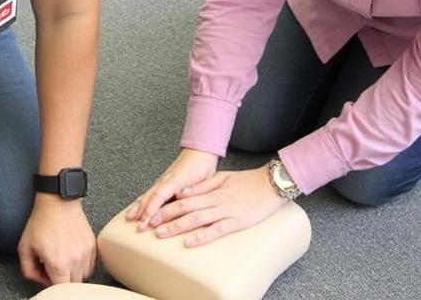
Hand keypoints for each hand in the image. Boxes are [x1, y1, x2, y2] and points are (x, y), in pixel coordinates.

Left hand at [18, 196, 95, 285]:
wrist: (58, 202)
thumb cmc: (42, 221)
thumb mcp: (24, 247)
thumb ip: (28, 270)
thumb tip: (39, 279)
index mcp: (59, 263)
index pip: (60, 289)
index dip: (52, 286)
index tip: (48, 278)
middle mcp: (75, 259)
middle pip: (73, 284)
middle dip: (62, 279)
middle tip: (53, 267)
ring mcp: (86, 252)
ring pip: (84, 276)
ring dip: (74, 273)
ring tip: (63, 260)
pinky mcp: (92, 245)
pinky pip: (91, 265)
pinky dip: (83, 265)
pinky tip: (72, 256)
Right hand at [126, 148, 218, 229]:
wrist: (199, 151)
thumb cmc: (200, 164)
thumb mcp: (199, 178)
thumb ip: (190, 190)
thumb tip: (180, 198)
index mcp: (173, 180)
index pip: (157, 196)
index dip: (150, 210)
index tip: (145, 223)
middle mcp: (165, 180)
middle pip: (149, 197)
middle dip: (141, 212)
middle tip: (136, 226)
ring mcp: (163, 180)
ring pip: (147, 194)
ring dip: (138, 207)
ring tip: (130, 217)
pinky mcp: (164, 181)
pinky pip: (151, 192)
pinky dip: (143, 200)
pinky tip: (139, 205)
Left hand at [147, 164, 284, 246]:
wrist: (271, 184)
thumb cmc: (248, 181)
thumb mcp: (223, 177)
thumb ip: (203, 185)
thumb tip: (182, 192)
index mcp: (212, 189)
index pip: (184, 198)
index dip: (166, 206)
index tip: (152, 213)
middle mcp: (215, 200)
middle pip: (186, 208)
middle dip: (165, 217)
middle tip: (149, 225)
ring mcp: (225, 211)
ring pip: (197, 219)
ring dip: (177, 226)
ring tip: (162, 234)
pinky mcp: (236, 222)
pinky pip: (216, 230)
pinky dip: (202, 236)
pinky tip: (189, 242)